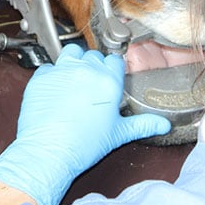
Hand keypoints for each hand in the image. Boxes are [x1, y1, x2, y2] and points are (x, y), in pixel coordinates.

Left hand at [0, 43, 170, 204]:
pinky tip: (55, 90)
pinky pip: (49, 66)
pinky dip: (52, 74)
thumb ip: (143, 124)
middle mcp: (86, 71)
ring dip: (74, 61)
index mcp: (108, 82)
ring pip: (71, 52)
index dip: (112, 69)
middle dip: (94, 65)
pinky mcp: (41, 76)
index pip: (114, 61)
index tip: (109, 77)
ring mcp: (62, 71)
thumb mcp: (119, 134)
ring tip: (74, 78)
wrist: (49, 152)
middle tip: (91, 84)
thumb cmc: (83, 145)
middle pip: (93, 55)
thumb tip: (163, 124)